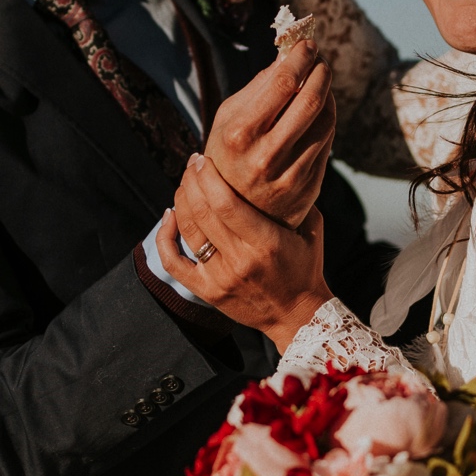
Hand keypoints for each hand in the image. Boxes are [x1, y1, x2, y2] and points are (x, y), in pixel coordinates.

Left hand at [159, 154, 332, 351]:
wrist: (297, 315)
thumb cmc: (305, 267)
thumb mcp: (311, 229)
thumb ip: (296, 199)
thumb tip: (281, 165)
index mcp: (266, 242)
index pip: (226, 204)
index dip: (208, 178)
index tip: (203, 160)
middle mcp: (241, 260)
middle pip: (203, 213)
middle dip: (192, 182)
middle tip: (192, 165)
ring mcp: (220, 278)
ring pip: (188, 232)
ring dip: (180, 202)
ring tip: (184, 185)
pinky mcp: (207, 292)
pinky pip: (174, 263)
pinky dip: (164, 237)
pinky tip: (169, 217)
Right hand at [203, 37, 333, 227]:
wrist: (232, 214)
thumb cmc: (227, 155)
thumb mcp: (227, 119)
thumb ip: (257, 87)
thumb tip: (287, 54)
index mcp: (240, 134)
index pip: (283, 83)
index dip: (300, 58)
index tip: (307, 45)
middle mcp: (265, 156)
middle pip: (311, 100)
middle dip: (320, 72)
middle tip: (320, 59)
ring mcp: (290, 174)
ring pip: (325, 120)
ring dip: (328, 93)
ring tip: (321, 79)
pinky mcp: (308, 186)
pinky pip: (327, 141)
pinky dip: (327, 117)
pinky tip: (321, 106)